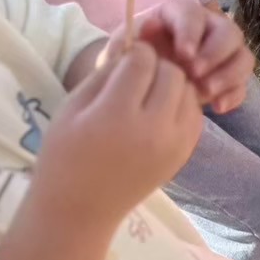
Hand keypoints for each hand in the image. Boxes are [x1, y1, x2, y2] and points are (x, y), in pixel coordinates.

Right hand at [33, 43, 202, 225]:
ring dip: (172, 86)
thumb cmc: (66, 155)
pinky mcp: (185, 153)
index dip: (135, 54)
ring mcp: (174, 143)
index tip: (126, 61)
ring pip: (188, 91)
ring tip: (148, 96)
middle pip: (172, 73)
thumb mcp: (72, 108)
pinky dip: (181, 106)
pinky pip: (194, 114)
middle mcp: (153, 128)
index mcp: (117, 115)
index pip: (143, 61)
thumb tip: (136, 49)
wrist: (80, 210)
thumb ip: (105, 75)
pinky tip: (159, 114)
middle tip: (138, 77)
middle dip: (157, 68)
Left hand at [100, 0, 253, 112]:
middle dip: (215, 54)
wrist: (137, 85)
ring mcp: (222, 55)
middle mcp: (209, 30)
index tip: (183, 54)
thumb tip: (149, 30)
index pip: (194, 14)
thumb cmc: (130, 61)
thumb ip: (130, 40)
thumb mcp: (122, 49)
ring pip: (243, 57)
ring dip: (229, 74)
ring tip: (205, 93)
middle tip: (195, 74)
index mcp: (181, 15)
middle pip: (229, 32)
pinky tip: (217, 108)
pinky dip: (234, 95)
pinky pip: (242, 84)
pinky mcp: (228, 78)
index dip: (191, 32)